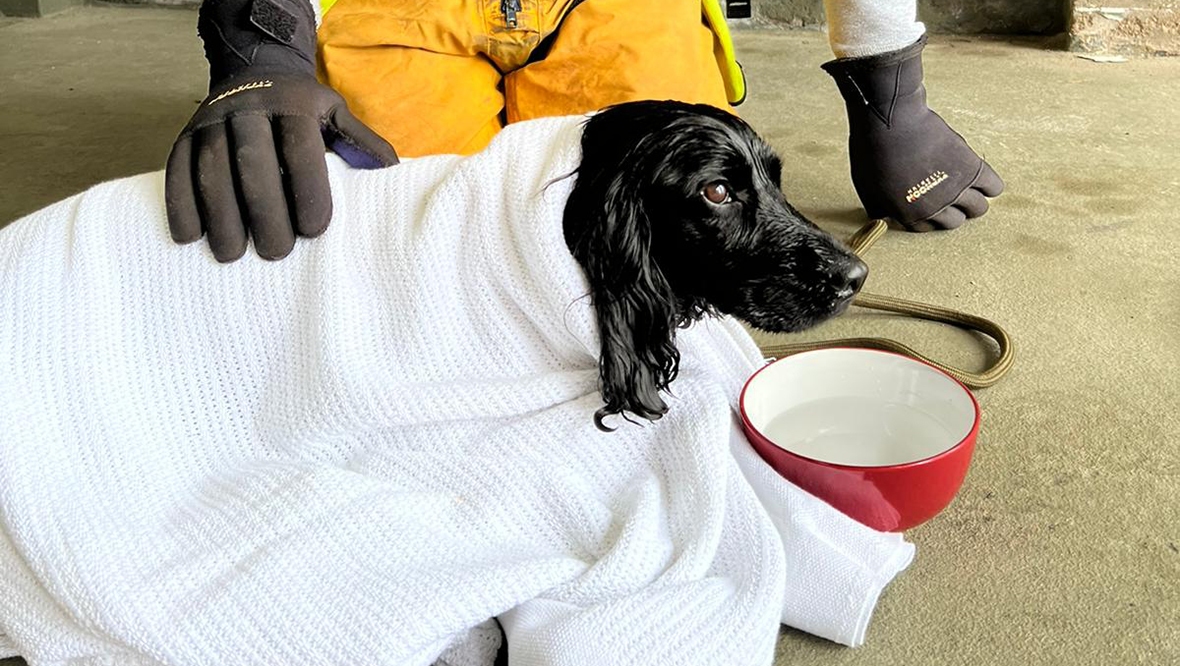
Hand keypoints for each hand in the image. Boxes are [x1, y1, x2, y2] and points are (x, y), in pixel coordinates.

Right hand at [166, 73, 398, 261]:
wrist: (255, 69)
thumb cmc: (303, 108)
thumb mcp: (336, 114)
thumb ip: (361, 142)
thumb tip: (394, 173)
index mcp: (294, 105)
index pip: (300, 149)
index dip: (308, 190)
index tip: (314, 231)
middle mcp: (250, 108)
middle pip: (252, 162)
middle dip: (264, 211)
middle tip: (276, 252)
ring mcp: (213, 120)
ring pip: (211, 168)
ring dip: (220, 215)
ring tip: (232, 255)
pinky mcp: (184, 134)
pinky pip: (176, 169)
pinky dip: (180, 204)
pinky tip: (189, 238)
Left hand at [823, 36, 1003, 230]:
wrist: (892, 121)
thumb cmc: (873, 150)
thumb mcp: (867, 188)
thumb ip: (880, 208)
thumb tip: (885, 218)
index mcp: (908, 215)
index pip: (928, 228)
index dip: (929, 215)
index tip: (932, 205)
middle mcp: (934, 209)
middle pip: (955, 221)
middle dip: (952, 210)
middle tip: (950, 195)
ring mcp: (954, 190)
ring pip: (978, 208)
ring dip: (974, 200)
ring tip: (967, 187)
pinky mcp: (971, 169)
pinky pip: (995, 187)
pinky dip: (992, 186)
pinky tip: (983, 179)